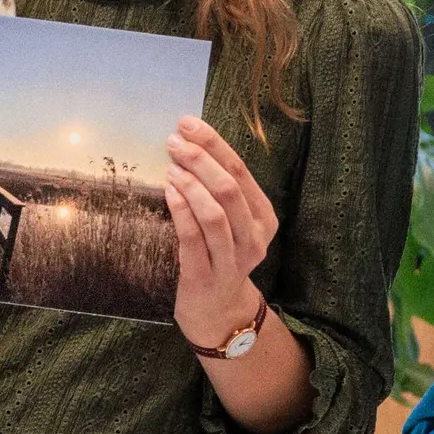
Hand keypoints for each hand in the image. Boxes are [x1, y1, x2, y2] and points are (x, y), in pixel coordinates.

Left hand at [165, 116, 278, 345]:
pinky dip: (181, 211)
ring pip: (214, 213)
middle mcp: (254, 237)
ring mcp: (233, 260)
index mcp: (264, 217)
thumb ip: (219, 189)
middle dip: (200, 159)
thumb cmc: (217, 254)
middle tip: (174, 141)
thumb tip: (189, 144)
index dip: (214, 144)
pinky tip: (169, 192)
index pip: (241, 171)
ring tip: (171, 165)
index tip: (188, 124)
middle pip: (229, 189)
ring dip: (190, 184)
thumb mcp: (230, 222)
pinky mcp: (206, 277)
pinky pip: (193, 238)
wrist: (215, 310)